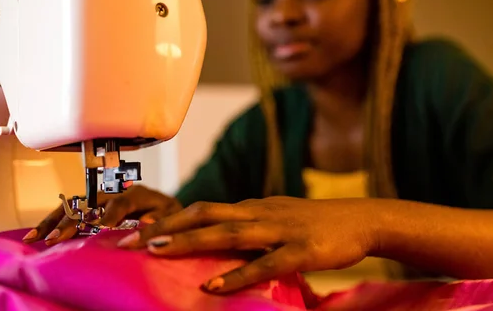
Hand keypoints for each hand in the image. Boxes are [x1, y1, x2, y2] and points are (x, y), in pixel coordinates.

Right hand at [22, 185, 181, 245]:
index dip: (111, 214)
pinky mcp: (90, 207)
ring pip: (73, 206)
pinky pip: (68, 212)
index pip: (122, 201)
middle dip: (72, 220)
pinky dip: (52, 223)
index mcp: (137, 193)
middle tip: (58, 238)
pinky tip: (36, 235)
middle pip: (89, 203)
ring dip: (53, 221)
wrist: (164, 208)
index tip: (101, 227)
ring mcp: (100, 199)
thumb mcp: (170, 215)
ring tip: (36, 237)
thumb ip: (159, 218)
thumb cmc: (168, 214)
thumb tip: (145, 221)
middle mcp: (114, 192)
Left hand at [116, 196, 376, 292]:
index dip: (171, 217)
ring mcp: (280, 230)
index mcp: (255, 207)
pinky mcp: (300, 250)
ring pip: (228, 234)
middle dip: (167, 227)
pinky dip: (236, 275)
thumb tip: (222, 240)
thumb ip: (252, 226)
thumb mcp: (280, 217)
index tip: (138, 228)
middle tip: (130, 240)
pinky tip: (211, 286)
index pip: (205, 208)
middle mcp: (261, 213)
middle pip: (206, 214)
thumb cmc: (319, 222)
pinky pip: (264, 263)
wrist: (363, 219)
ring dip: (190, 241)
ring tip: (156, 251)